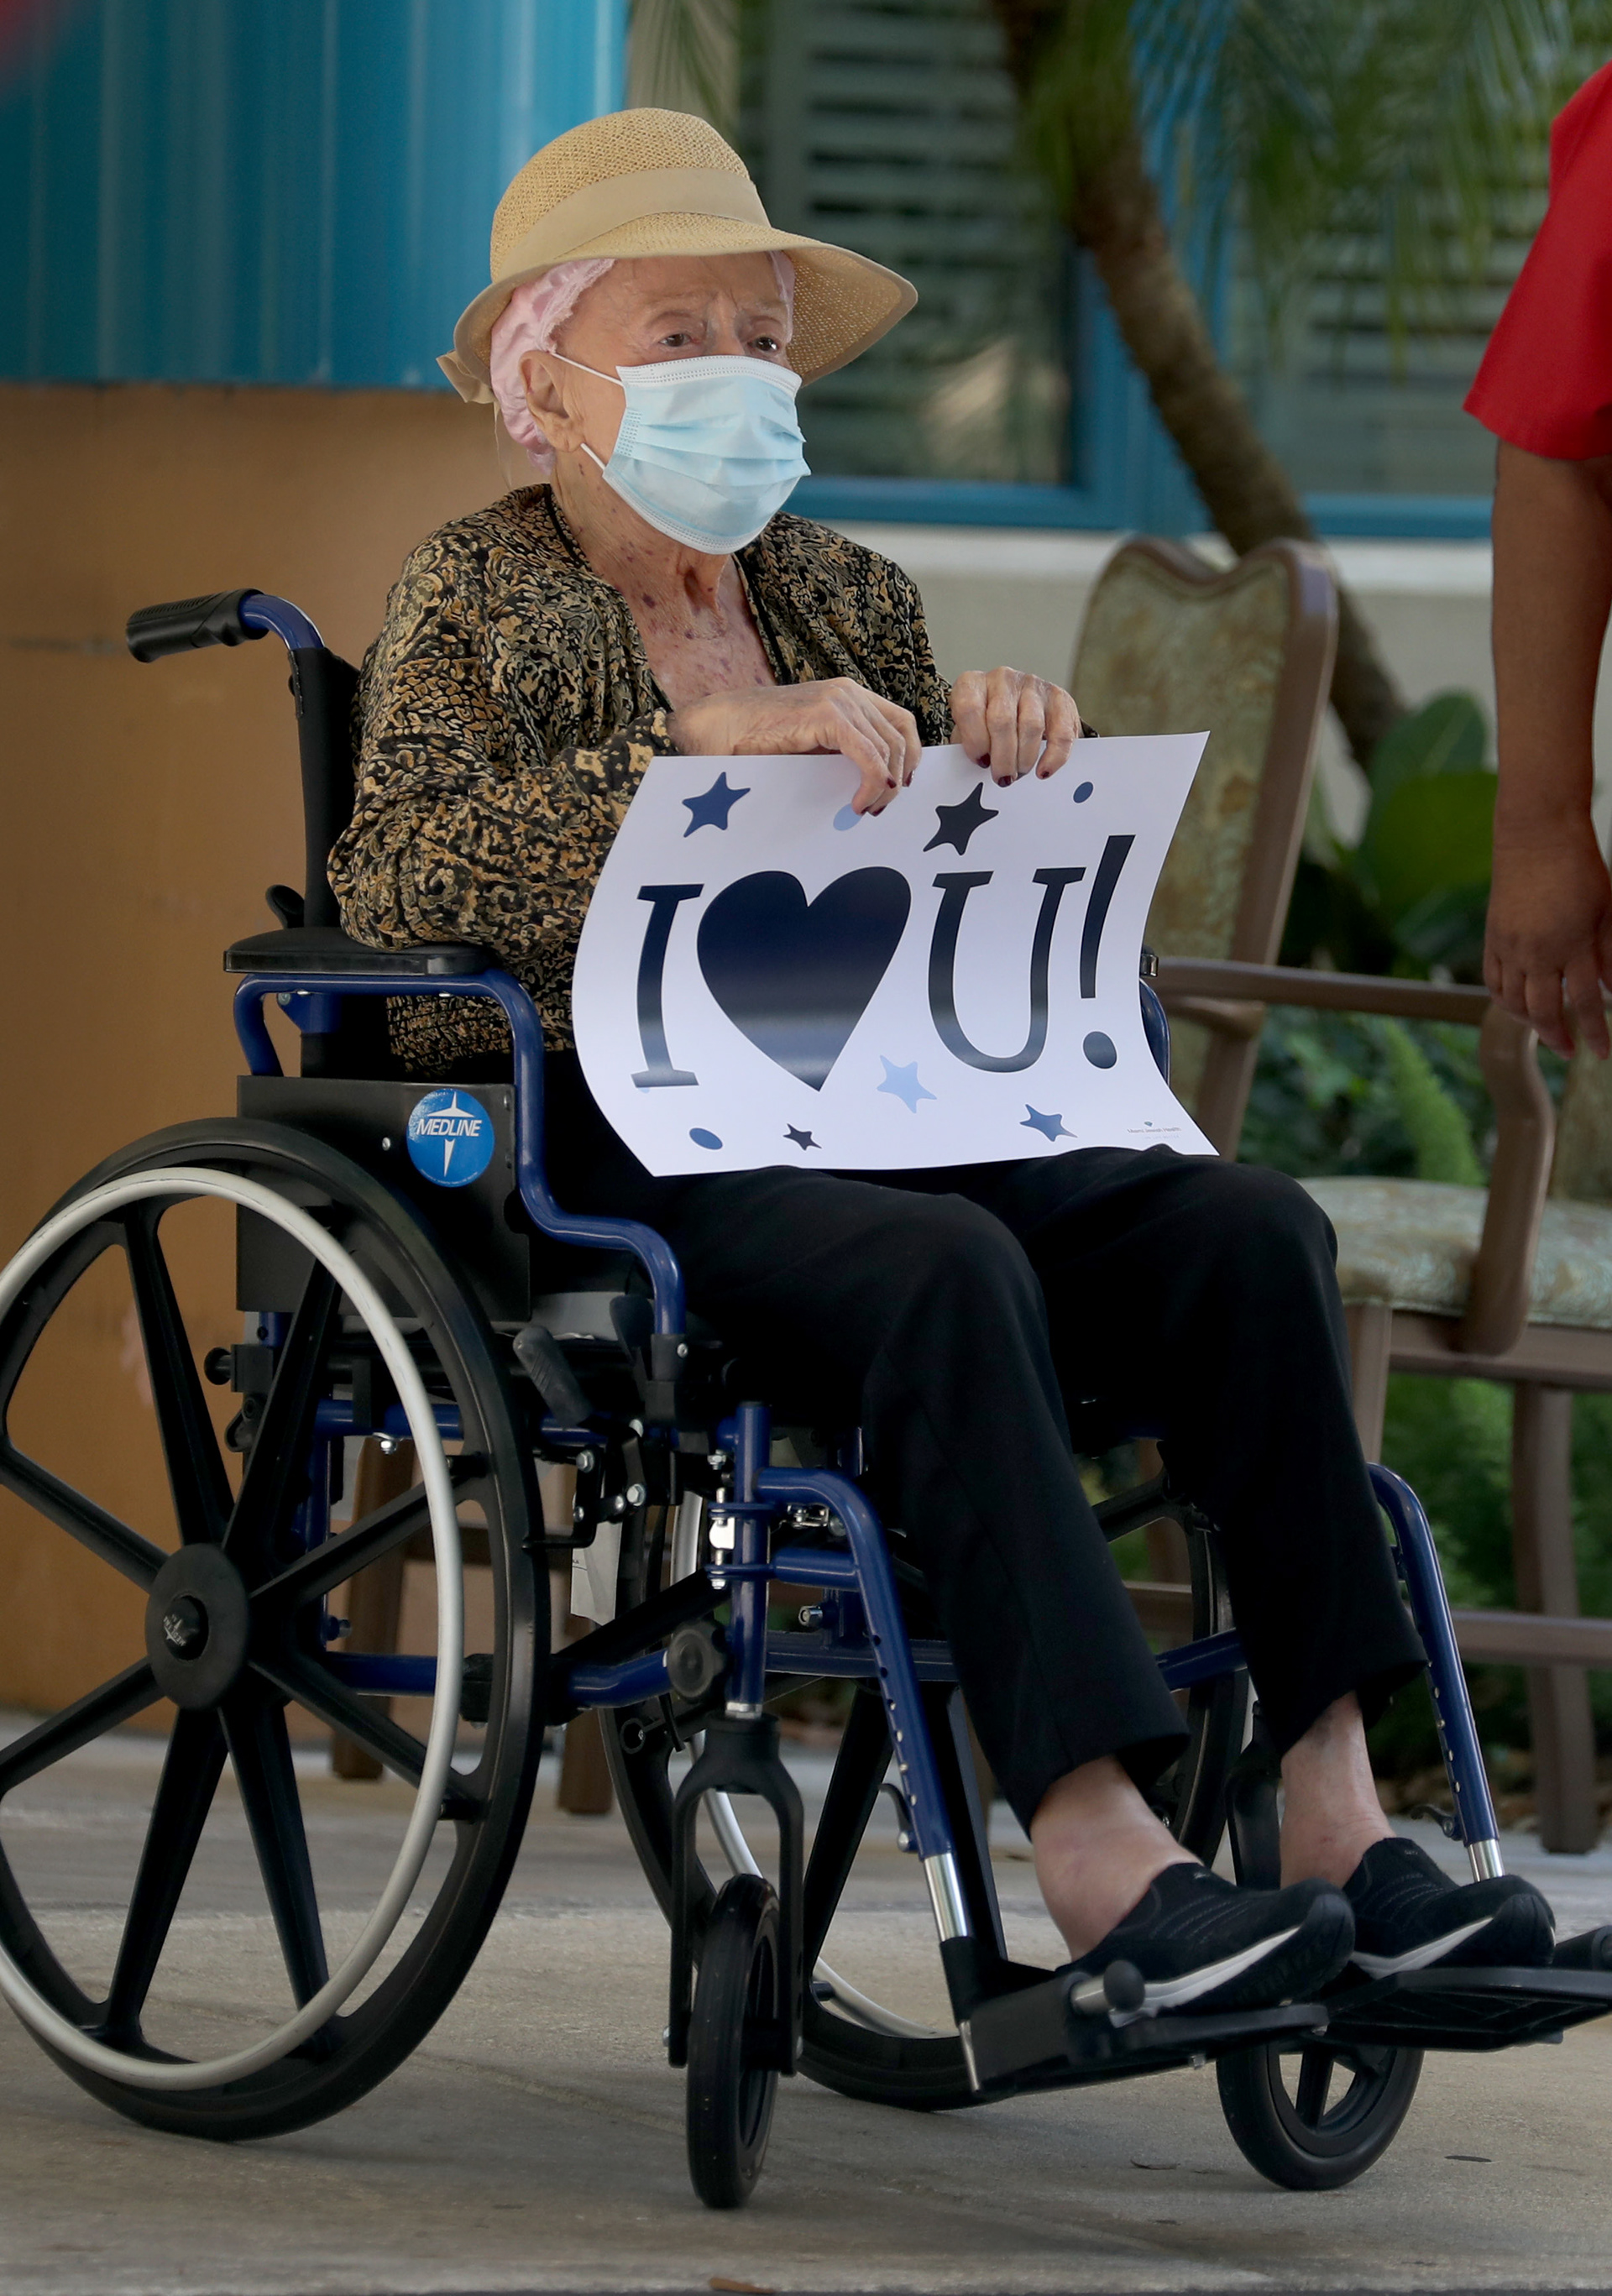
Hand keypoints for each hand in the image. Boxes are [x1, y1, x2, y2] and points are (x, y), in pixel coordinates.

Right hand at [667, 679, 920, 814]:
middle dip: (898, 777)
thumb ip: (841, 753)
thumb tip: (874, 784)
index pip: (900, 722)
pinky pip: (868, 755)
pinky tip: (857, 804)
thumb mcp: (811, 744)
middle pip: (901, 736)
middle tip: (880, 807)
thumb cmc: (756, 741)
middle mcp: (849, 692)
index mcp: (848, 695)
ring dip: (884, 786)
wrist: (718, 726)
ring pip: (888, 748)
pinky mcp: (828, 715)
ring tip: (865, 810)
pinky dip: (871, 783)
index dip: (909, 756)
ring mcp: (840, 700)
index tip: (899, 787)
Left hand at [950, 666, 1081, 784]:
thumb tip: (974, 777)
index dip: (975, 740)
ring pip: (1031, 725)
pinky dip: (1053, 756)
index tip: (981, 761)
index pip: (970, 708)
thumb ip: (968, 750)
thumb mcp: (969, 735)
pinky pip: (1060, 731)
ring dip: (1025, 758)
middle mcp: (1001, 679)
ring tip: (1020, 773)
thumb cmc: (985, 728)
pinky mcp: (1058, 697)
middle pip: (1002, 720)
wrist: (1016, 711)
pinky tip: (1043, 770)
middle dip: (1003, 757)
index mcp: (972, 684)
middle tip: (1003, 778)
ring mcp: (1031, 685)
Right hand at [1484, 823, 1611, 1056]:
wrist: (1537, 836)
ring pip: (1513, 1002)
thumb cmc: (1580, 868)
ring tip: (1544, 1030)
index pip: (1587, 1002)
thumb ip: (1608, 954)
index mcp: (1573, 944)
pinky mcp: (1493, 938)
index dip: (1595, 1032)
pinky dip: (1505, 1000)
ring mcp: (1510, 946)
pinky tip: (1517, 1005)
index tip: (1603, 1052)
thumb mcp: (1606, 912)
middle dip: (1558, 1037)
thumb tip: (1610, 991)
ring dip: (1529, 1022)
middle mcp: (1538, 951)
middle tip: (1569, 1050)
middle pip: (1545, 1011)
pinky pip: (1493, 981)